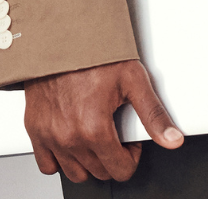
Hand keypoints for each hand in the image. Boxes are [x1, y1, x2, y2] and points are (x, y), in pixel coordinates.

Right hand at [22, 60, 182, 182]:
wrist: (59, 35)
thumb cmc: (92, 54)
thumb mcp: (132, 79)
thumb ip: (153, 114)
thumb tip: (172, 139)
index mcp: (94, 128)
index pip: (120, 170)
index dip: (131, 156)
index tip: (129, 141)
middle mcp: (69, 136)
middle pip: (100, 173)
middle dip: (112, 157)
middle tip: (113, 132)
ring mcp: (49, 135)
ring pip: (75, 172)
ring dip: (88, 161)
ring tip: (93, 136)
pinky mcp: (34, 129)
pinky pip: (47, 165)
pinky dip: (59, 159)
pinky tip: (70, 140)